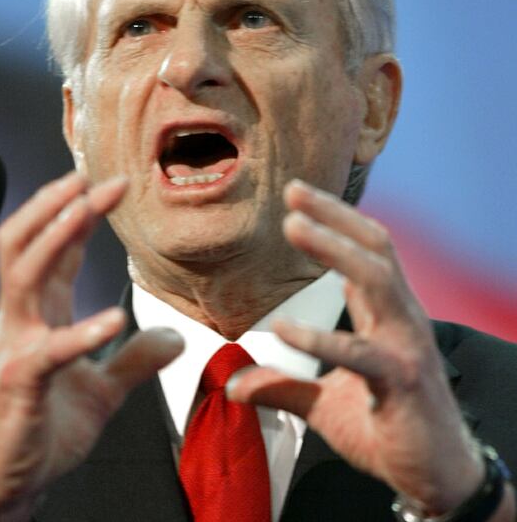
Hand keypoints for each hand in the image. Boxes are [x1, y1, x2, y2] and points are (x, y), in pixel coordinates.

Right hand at [0, 172, 182, 520]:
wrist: (10, 483)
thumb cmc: (46, 429)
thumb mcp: (104, 390)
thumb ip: (135, 360)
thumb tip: (176, 336)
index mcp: (42, 315)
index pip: (58, 250)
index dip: (82, 213)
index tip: (114, 184)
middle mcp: (23, 320)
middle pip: (28, 243)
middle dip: (59, 205)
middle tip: (94, 175)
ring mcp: (17, 346)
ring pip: (24, 273)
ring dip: (56, 235)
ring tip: (86, 207)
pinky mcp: (21, 383)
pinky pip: (50, 350)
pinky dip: (82, 332)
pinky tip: (115, 320)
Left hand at [228, 179, 485, 516]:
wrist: (436, 477)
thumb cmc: (387, 430)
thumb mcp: (324, 404)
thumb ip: (282, 386)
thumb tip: (232, 385)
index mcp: (386, 316)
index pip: (365, 252)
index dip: (335, 220)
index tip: (296, 197)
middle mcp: (401, 320)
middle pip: (375, 249)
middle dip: (335, 216)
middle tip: (292, 192)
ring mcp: (406, 347)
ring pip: (376, 279)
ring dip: (334, 249)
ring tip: (292, 226)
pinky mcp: (402, 383)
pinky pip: (361, 354)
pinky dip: (321, 338)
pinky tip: (282, 329)